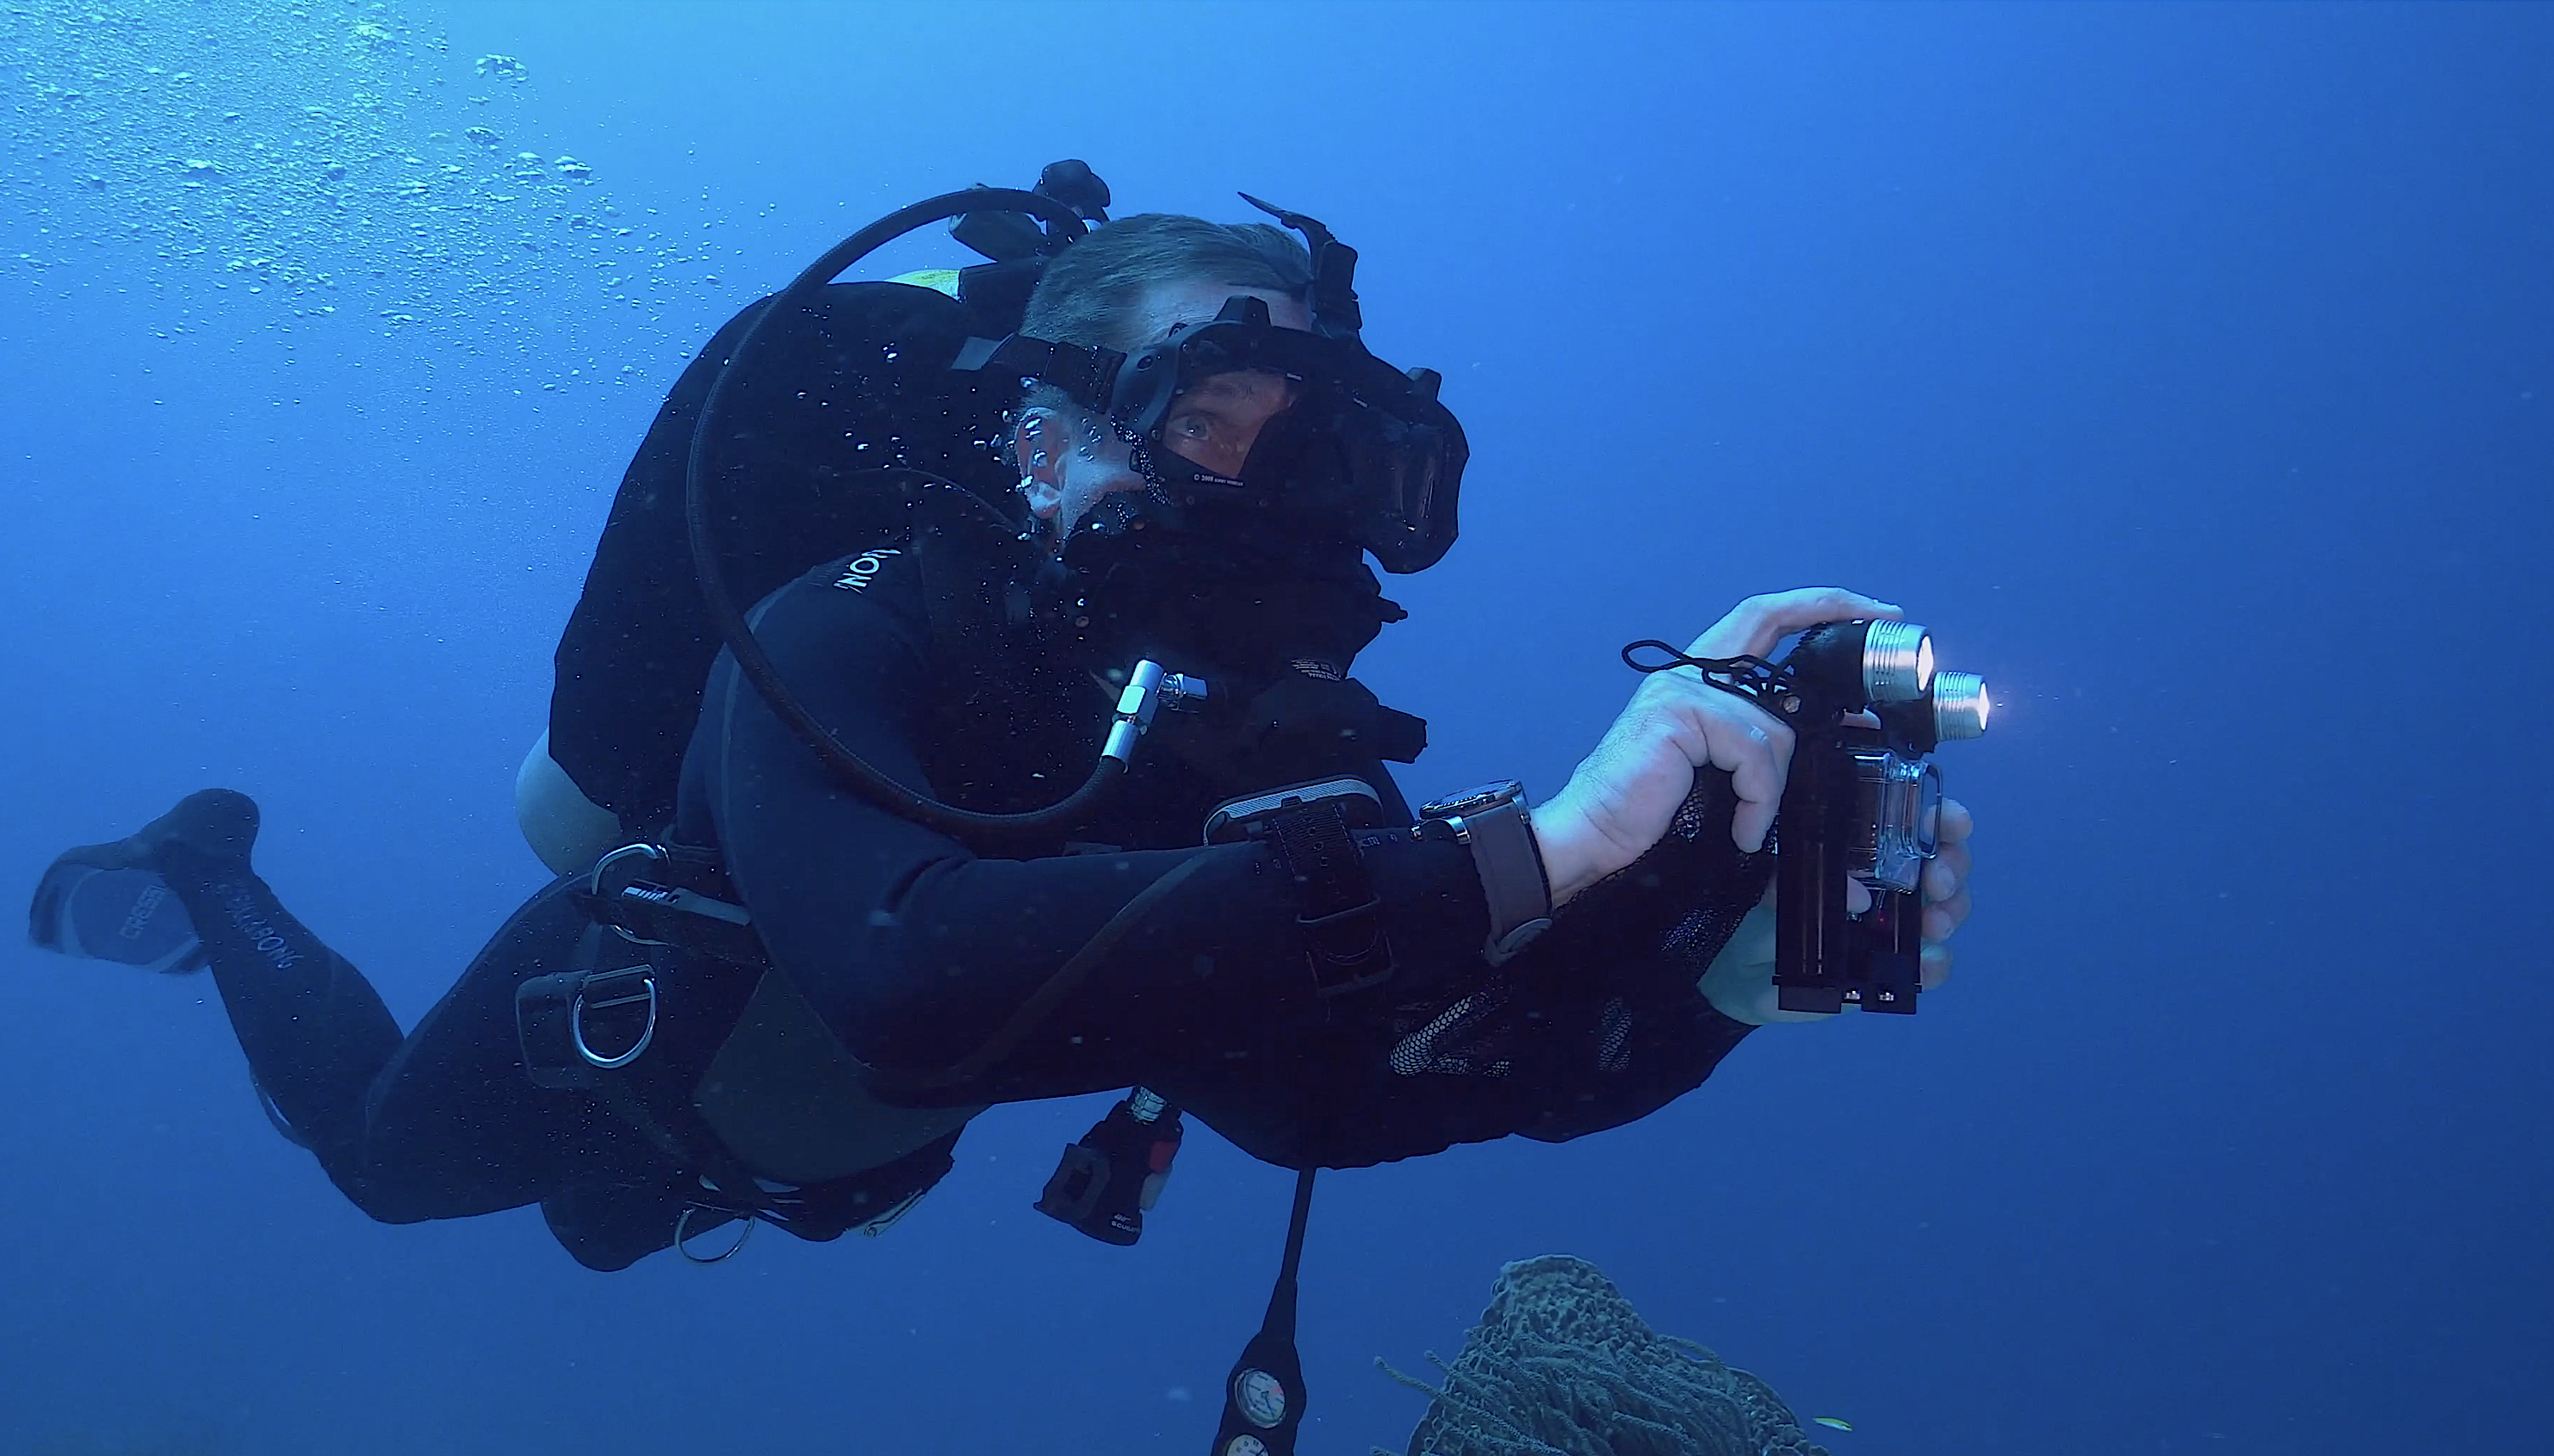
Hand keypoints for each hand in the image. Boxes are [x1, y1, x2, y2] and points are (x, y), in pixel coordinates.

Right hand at [1531, 588, 1901, 904]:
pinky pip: (1752, 748)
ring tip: (1754, 822)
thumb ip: (1780, 768)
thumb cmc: (1656, 813)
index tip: (1873, 611)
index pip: (1764, 617)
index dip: (1818, 606)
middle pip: (1766, 617)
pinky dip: (1758, 796)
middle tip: (1884, 622)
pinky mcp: (1677, 714)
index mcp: (1705, 681)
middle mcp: (1691, 672)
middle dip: (1830, 610)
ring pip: (1773, 720)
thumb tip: (1854, 774)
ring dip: (1775, 781)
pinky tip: (1744, 828)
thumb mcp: (1731, 785)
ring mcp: (1681, 689)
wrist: (1596, 837)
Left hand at [1698, 796, 1977, 1024]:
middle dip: (1952, 867)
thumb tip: (1857, 896)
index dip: (1942, 819)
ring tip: (1934, 922)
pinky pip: (1927, 965)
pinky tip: (1926, 963)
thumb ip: (1791, 882)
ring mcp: (1892, 925)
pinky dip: (1935, 964)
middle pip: (1942, 864)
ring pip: (1944, 910)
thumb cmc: (1755, 915)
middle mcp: (1886, 882)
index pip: (1913, 821)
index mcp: (1860, 849)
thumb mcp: (1765, 888)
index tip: (1952, 825)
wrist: (1740, 975)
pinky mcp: (1888, 968)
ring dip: (1950, 912)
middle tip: (1937, 882)